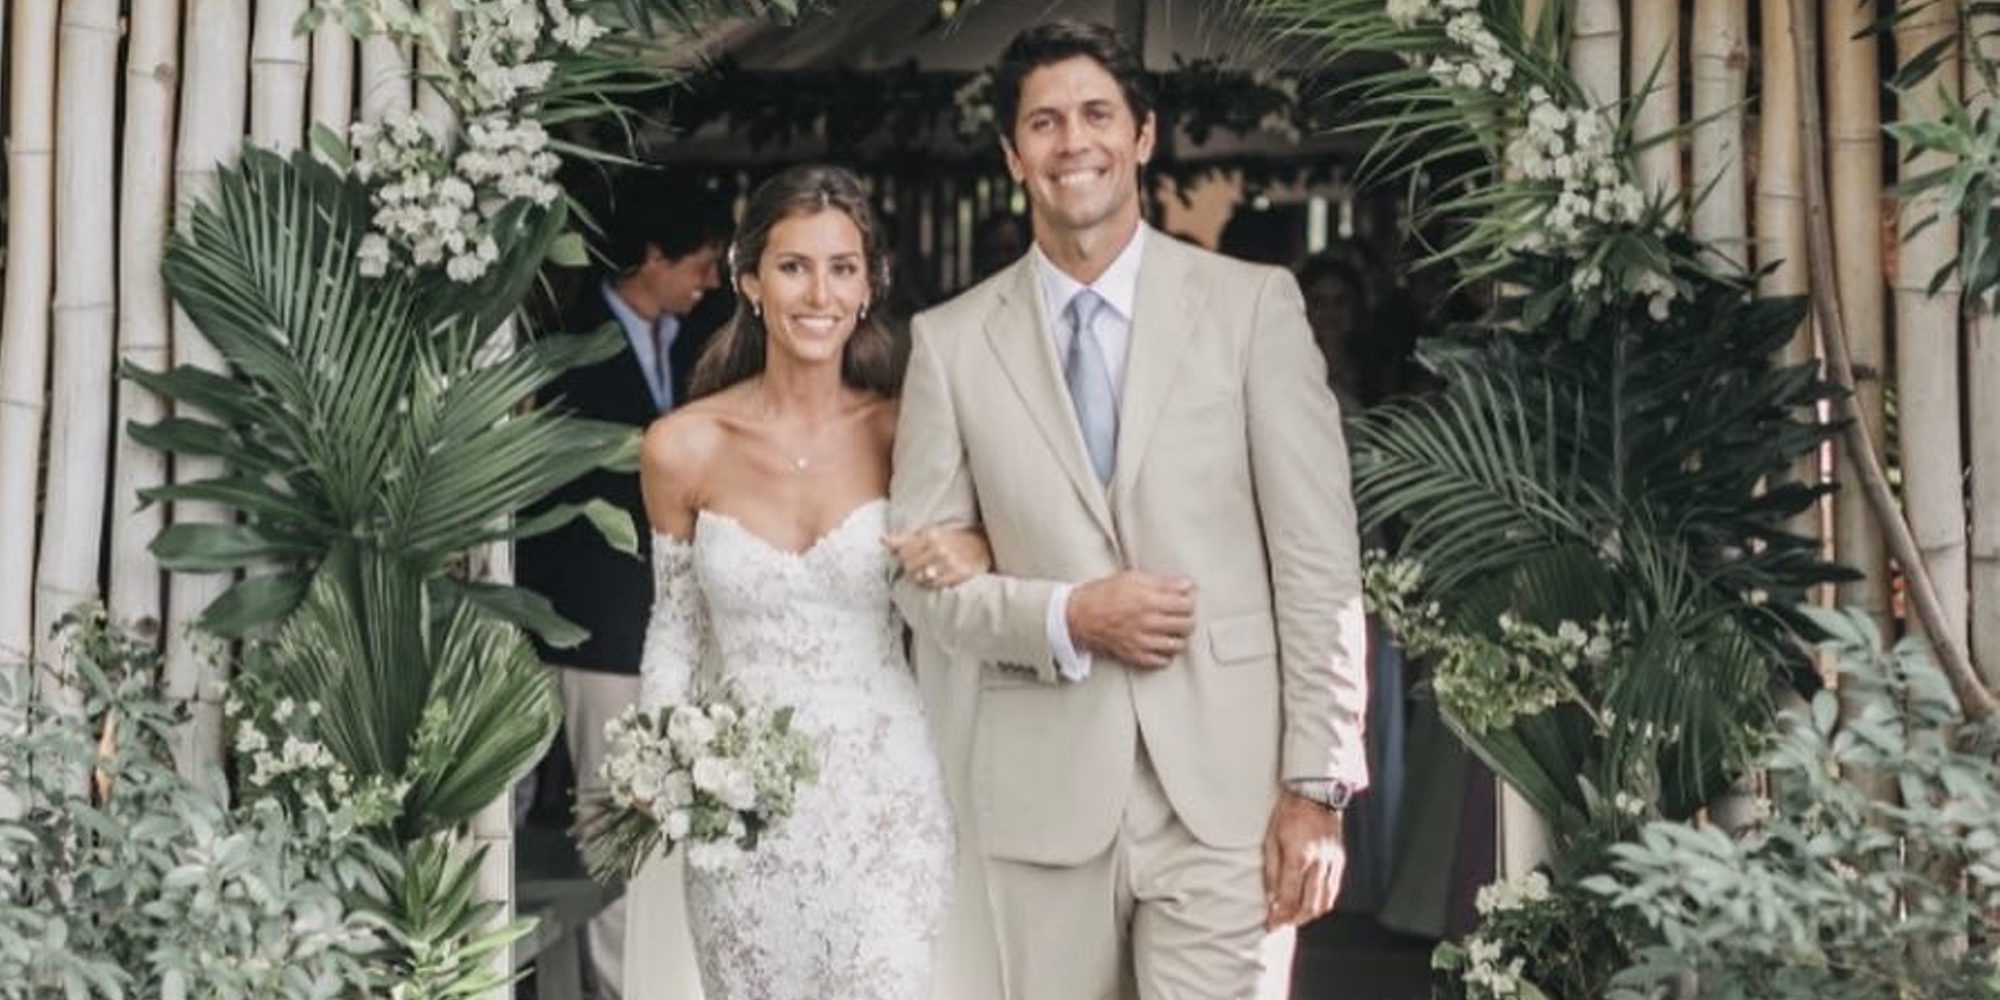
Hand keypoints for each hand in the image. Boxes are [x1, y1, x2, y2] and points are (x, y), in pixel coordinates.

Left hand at [884, 524, 991, 588]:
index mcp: (930, 536)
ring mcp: (950, 562)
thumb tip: (882, 539)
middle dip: (910, 570)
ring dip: (921, 578)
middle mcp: (939, 548)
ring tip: (928, 573)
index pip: (902, 553)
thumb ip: (904, 540)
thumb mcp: (930, 535)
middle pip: (909, 567)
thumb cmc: (952, 540)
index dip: (903, 559)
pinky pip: (935, 585)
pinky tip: (937, 578)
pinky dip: (933, 584)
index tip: (910, 559)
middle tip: (919, 568)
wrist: (983, 545)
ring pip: (920, 577)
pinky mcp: (960, 574)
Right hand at [1065, 571, 1194, 667]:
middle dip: (1188, 618)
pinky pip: (1161, 661)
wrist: (1077, 616)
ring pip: (1177, 645)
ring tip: (1173, 630)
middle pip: (1186, 625)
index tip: (1186, 600)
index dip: (1189, 601)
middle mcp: (1148, 622)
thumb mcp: (1132, 578)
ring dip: (1179, 637)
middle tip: (1182, 615)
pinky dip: (1166, 654)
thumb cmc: (1102, 595)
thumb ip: (1162, 582)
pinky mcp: (1134, 655)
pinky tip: (1161, 644)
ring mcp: (1142, 641)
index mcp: (1148, 600)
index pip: (1186, 605)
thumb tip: (1185, 585)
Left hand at [1261, 792, 1345, 929]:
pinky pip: (1334, 888)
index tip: (1271, 924)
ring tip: (1296, 917)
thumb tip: (1271, 896)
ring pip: (1326, 901)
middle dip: (1295, 920)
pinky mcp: (1340, 859)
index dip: (1280, 915)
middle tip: (1282, 924)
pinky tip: (1312, 903)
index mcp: (1299, 857)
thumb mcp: (1271, 838)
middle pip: (1310, 905)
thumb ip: (1272, 870)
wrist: (1315, 793)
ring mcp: (1332, 862)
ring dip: (1310, 914)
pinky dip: (1323, 901)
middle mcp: (1319, 863)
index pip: (1289, 897)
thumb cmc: (1289, 812)